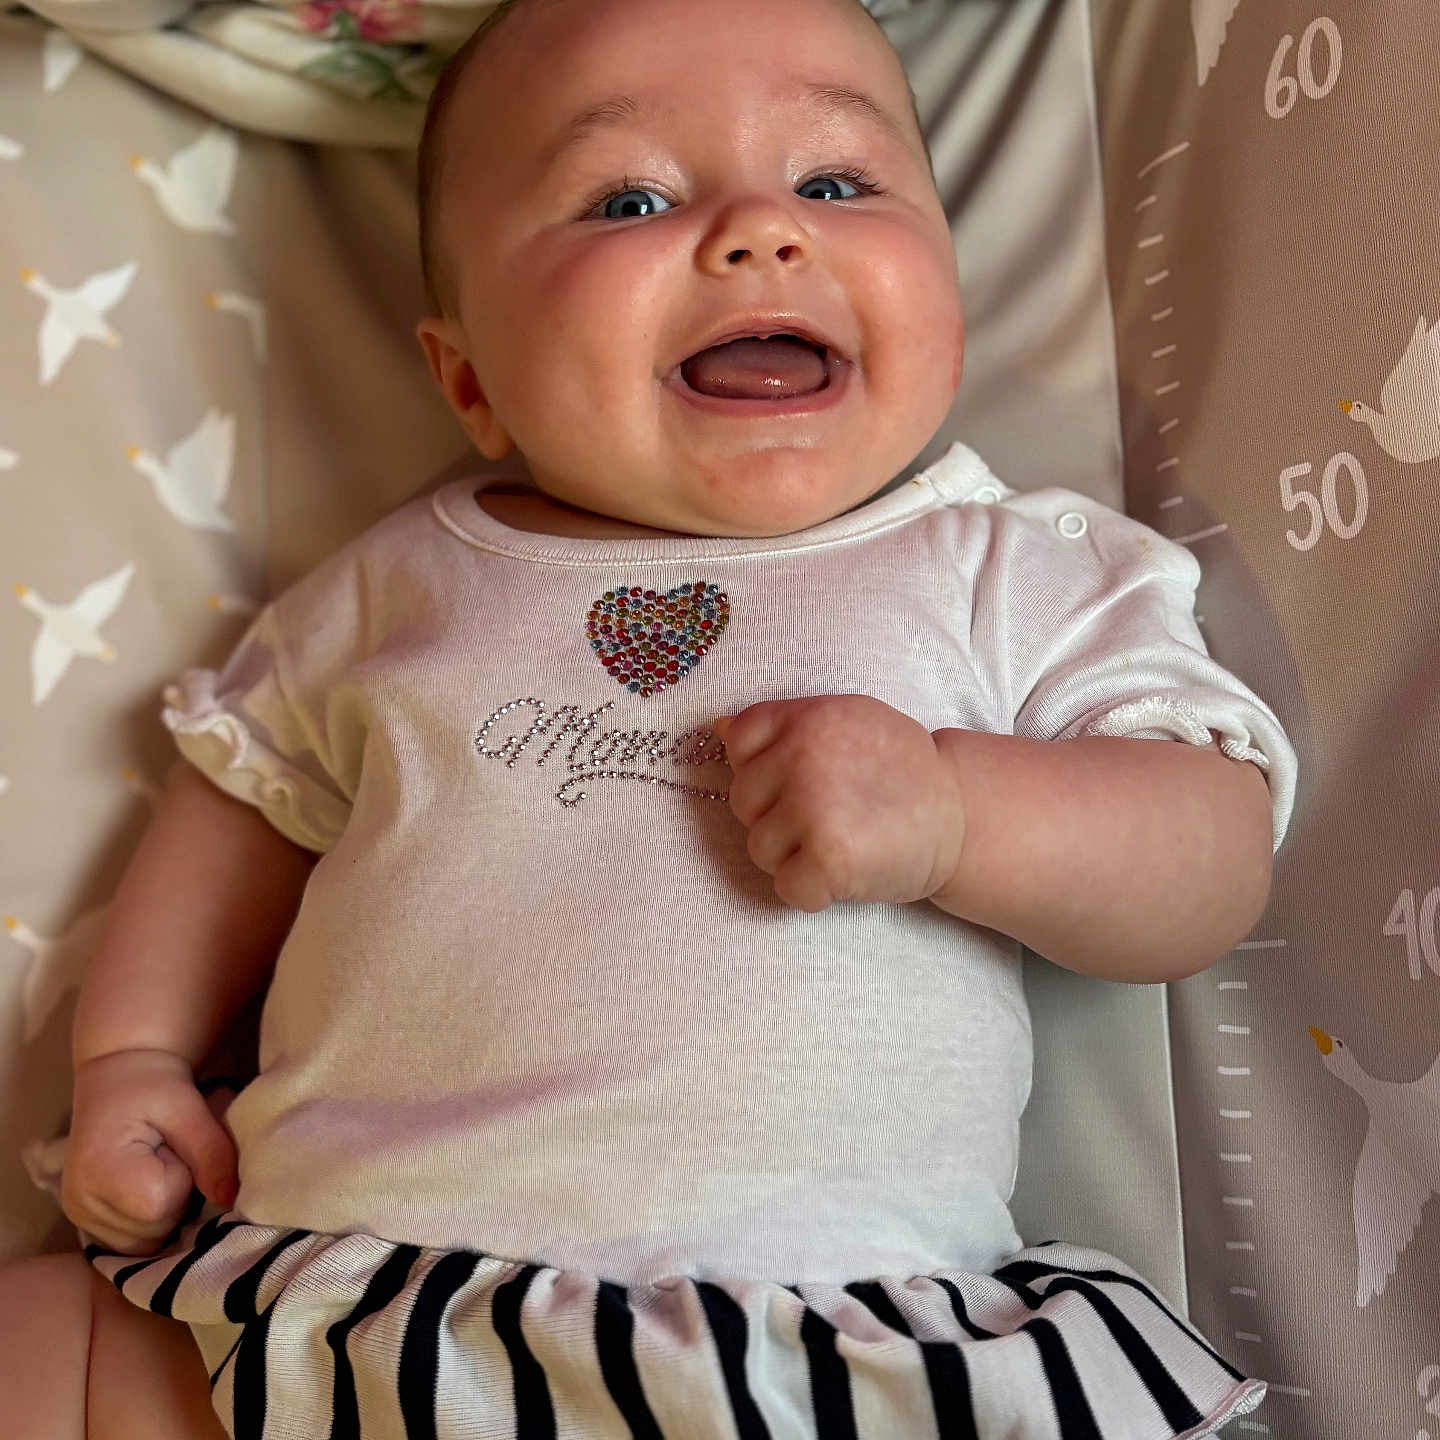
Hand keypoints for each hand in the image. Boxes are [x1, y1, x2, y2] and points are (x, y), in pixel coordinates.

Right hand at [60, 1049, 238, 1255]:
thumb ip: (211, 1153)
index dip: (183, 1177)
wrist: (119, 1075)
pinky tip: (148, 1184)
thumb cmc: (153, 1084)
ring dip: (166, 1210)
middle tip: (168, 1152)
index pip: (161, 1205)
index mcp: (99, 1172)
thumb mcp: (188, 1107)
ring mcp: (80, 1218)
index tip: (175, 1145)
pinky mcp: (86, 1221)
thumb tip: (231, 1199)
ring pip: (147, 1242)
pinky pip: (134, 1241)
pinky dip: (152, 1220)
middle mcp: (81, 1204)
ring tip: (157, 1166)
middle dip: (177, 1194)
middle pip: (156, 1229)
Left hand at [715, 695, 965, 912]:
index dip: (763, 769)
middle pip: (744, 801)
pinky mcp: (829, 858)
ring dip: (793, 857)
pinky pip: (787, 888)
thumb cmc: (900, 771)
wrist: (964, 817)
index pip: (739, 740)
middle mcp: (805, 755)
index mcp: (807, 717)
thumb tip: (717, 729)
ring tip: (841, 842)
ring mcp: (815, 807)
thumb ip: (786, 726)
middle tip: (831, 817)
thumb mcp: (847, 722)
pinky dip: (812, 892)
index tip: (800, 780)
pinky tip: (845, 873)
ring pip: (759, 848)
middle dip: (777, 817)